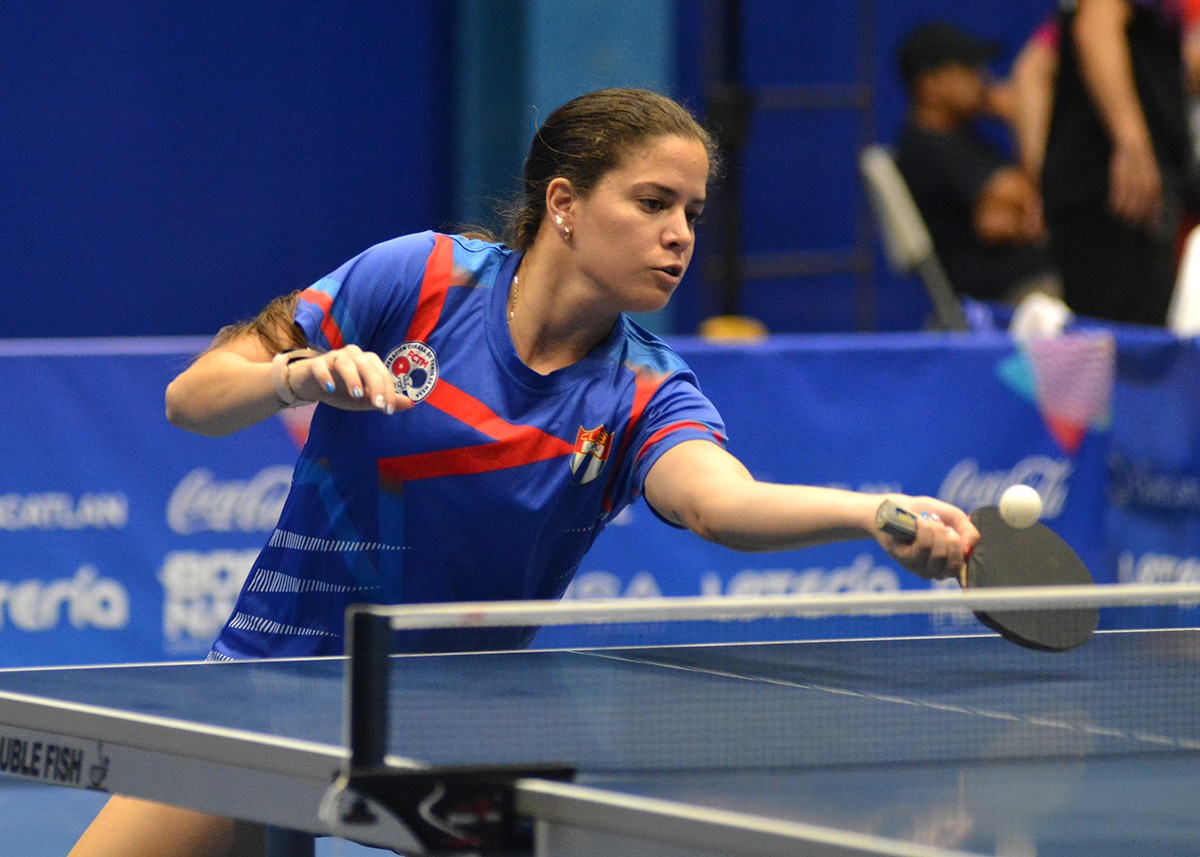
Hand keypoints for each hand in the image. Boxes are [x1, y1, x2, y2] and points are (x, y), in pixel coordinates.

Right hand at [287, 346, 414, 414]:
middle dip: (375, 386)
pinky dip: (326, 376)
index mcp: (369, 362)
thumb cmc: (341, 390)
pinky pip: (321, 367)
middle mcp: (354, 355)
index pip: (383, 375)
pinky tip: (330, 388)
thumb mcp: (364, 398)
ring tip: (357, 396)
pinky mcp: (316, 364)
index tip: (388, 411)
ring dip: (353, 379)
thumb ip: (384, 400)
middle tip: (378, 405)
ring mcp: (334, 357)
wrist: (311, 384)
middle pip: (368, 366)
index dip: (388, 392)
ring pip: (346, 363)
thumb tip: (411, 404)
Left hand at [873, 496, 978, 581]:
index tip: (951, 529)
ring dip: (936, 531)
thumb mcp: (952, 517)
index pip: (961, 569)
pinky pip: (923, 547)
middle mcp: (934, 570)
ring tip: (926, 519)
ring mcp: (919, 567)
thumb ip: (968, 531)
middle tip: (938, 522)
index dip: (960, 547)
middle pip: (953, 564)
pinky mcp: (905, 559)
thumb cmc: (924, 513)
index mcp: (948, 562)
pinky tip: (918, 521)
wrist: (895, 507)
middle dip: (949, 537)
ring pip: (938, 554)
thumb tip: (969, 548)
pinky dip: (924, 529)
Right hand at [1108, 136, 1161, 230]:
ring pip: (1132, 197)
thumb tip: (1145, 202)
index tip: (1150, 227)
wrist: (1132, 141)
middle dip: (1139, 214)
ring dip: (1127, 209)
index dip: (1153, 214)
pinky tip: (1113, 208)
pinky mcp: (1122, 173)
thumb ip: (1147, 186)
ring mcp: (1134, 176)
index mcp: (1154, 179)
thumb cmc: (1138, 158)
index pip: (1155, 201)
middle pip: (1144, 201)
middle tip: (1132, 225)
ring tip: (1122, 219)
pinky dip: (1117, 200)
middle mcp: (1146, 179)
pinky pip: (1119, 190)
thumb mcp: (1146, 171)